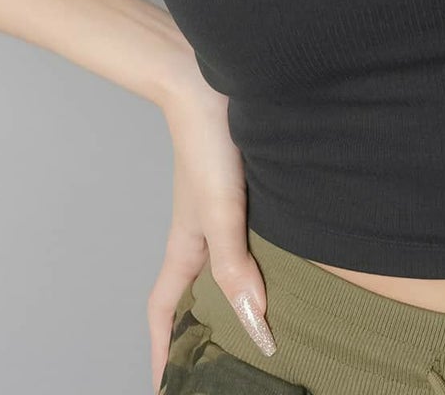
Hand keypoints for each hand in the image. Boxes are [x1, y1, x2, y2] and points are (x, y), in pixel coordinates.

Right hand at [147, 73, 275, 392]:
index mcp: (186, 243)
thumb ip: (235, 261)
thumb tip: (253, 318)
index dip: (161, 346)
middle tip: (220, 360)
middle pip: (193, 293)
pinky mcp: (240, 188)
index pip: (163, 306)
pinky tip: (282, 261)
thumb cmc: (207, 142)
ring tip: (258, 322)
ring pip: (221, 266)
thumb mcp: (222, 207)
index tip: (164, 383)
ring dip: (232, 295)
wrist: (210, 81)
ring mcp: (219, 210)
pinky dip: (254, 260)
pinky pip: (244, 239)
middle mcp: (200, 232)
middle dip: (200, 329)